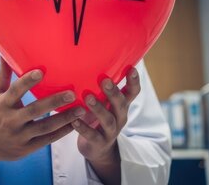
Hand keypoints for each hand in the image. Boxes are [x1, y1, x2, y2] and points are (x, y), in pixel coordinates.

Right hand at [0, 58, 85, 173]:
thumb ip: (4, 75)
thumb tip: (5, 53)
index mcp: (3, 104)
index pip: (15, 91)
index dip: (27, 81)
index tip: (41, 72)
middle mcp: (11, 120)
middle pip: (34, 110)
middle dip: (54, 102)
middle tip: (71, 94)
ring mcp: (20, 135)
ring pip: (45, 127)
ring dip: (64, 118)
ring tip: (81, 109)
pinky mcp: (27, 148)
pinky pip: (47, 140)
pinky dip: (62, 132)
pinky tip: (75, 124)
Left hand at [72, 67, 140, 184]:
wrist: (98, 149)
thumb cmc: (98, 118)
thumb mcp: (104, 103)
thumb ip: (100, 87)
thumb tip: (90, 58)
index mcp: (121, 106)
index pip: (132, 93)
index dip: (133, 81)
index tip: (132, 68)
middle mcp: (119, 117)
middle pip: (121, 105)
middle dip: (113, 92)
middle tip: (105, 79)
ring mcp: (110, 131)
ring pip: (108, 120)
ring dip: (98, 108)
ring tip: (87, 97)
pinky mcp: (99, 143)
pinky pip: (92, 136)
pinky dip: (83, 128)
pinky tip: (74, 120)